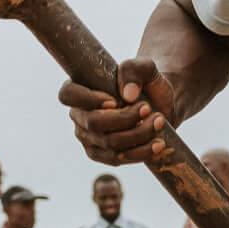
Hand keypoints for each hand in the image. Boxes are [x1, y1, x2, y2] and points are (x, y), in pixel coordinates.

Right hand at [60, 58, 178, 164]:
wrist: (160, 103)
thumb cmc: (147, 82)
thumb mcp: (145, 68)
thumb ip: (135, 71)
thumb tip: (128, 95)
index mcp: (80, 88)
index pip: (68, 95)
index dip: (88, 99)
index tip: (115, 100)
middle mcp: (79, 115)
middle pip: (93, 123)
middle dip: (124, 118)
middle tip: (147, 108)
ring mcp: (88, 138)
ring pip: (109, 143)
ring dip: (138, 134)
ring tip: (159, 121)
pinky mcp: (102, 155)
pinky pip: (117, 159)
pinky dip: (140, 152)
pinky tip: (158, 144)